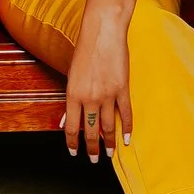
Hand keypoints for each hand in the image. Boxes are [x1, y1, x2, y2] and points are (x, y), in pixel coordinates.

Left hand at [64, 9, 132, 161]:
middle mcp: (89, 98)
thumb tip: (65, 122)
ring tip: (110, 154)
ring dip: (109, 143)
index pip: (72, 128)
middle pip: (90, 132)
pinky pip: (126, 114)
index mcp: (73, 95)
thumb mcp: (71, 76)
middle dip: (92, 149)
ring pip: (107, 127)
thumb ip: (70, 101)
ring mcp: (107, 95)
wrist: (103, 32)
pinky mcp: (122, 89)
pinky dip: (127, 129)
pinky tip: (127, 139)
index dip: (73, 143)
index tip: (75, 153)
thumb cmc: (84, 51)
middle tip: (93, 160)